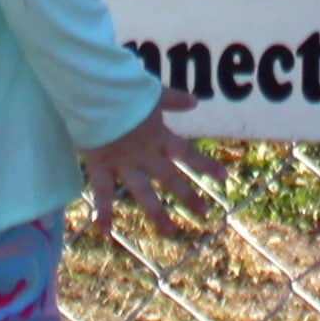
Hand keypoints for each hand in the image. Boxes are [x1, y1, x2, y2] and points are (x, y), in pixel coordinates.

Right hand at [78, 93, 216, 236]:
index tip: (225, 178)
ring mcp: (124, 162)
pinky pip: (103, 192)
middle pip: (171, 178)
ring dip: (157, 213)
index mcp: (159, 136)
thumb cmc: (123, 88)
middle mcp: (145, 154)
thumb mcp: (151, 93)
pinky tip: (105, 230)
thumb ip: (173, 100)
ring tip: (170, 232)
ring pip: (143, 192)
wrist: (94, 91)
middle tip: (203, 214)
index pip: (189, 154)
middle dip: (188, 196)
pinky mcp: (101, 165)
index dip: (206, 166)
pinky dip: (103, 211)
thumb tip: (194, 101)